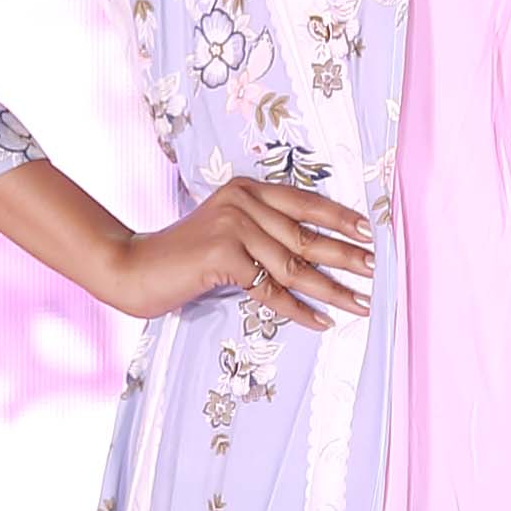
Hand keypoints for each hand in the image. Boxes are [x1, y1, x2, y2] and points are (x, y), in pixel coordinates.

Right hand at [99, 177, 372, 331]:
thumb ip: (262, 232)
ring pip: (295, 266)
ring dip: (332, 289)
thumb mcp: (227, 232)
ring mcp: (233, 225)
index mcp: (247, 189)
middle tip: (377, 272)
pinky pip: (271, 289)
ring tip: (360, 304)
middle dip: (347, 256)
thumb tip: (314, 255)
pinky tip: (321, 322)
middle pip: (307, 234)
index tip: (371, 234)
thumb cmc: (183, 256)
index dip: (342, 219)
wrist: (133, 267)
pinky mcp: (223, 255)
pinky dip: (298, 309)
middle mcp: (243, 200)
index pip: (306, 202)